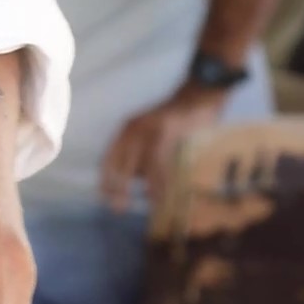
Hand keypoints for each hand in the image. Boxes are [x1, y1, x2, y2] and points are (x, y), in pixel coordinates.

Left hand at [100, 85, 225, 211]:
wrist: (199, 95)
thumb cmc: (177, 119)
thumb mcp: (150, 132)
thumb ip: (140, 151)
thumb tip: (133, 179)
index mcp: (127, 130)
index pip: (109, 158)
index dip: (106, 179)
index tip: (104, 196)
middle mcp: (133, 129)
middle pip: (121, 165)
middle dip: (119, 189)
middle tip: (117, 209)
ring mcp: (149, 130)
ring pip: (141, 167)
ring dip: (144, 188)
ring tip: (146, 204)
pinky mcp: (166, 133)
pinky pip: (158, 164)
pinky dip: (158, 182)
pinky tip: (159, 195)